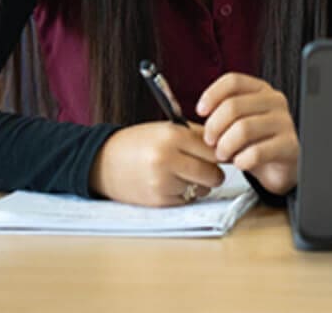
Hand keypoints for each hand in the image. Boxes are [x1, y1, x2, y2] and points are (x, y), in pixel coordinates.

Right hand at [89, 122, 225, 206]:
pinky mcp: (157, 202)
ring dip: (199, 184)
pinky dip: (185, 194)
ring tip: (183, 174)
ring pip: (202, 189)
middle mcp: (167, 160)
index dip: (223, 153)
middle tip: (209, 168)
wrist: (103, 162)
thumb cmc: (139, 142)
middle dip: (215, 173)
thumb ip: (197, 136)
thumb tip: (229, 145)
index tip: (226, 154)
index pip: (214, 149)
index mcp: (172, 137)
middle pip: (213, 173)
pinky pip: (187, 200)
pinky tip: (171, 184)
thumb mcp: (166, 129)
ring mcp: (162, 183)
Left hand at [197, 72, 299, 195]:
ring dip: (225, 146)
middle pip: (233, 106)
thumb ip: (220, 115)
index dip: (212, 95)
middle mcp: (275, 101)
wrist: (280, 166)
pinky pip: (257, 153)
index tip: (200, 112)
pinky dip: (241, 161)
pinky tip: (240, 163)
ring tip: (222, 155)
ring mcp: (285, 122)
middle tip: (209, 142)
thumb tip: (195, 115)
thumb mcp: (237, 122)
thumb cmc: (255, 142)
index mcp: (261, 90)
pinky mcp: (289, 145)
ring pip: (243, 129)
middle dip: (214, 127)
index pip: (233, 81)